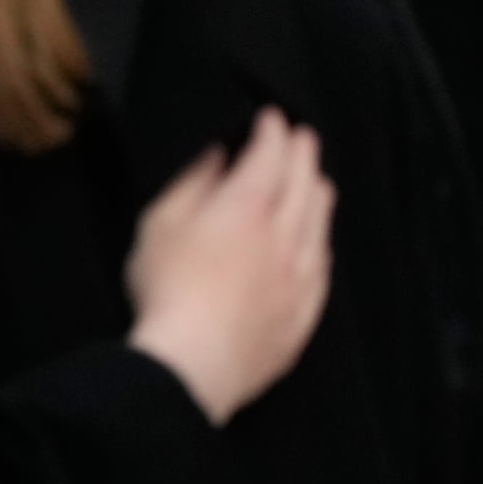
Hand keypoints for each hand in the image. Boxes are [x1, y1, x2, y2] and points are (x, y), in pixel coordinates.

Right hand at [123, 108, 332, 424]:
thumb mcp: (160, 223)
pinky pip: (322, 270)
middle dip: (303, 153)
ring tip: (316, 182)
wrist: (192, 365)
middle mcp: (285, 236)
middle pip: (305, 183)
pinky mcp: (302, 316)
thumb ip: (192, 182)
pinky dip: (320, 244)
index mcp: (248, 206)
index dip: (273, 130)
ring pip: (321, 225)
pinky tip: (317, 245)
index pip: (272, 153)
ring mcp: (299, 278)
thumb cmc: (167, 290)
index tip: (271, 118)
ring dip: (318, 194)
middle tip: (300, 137)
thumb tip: (217, 155)